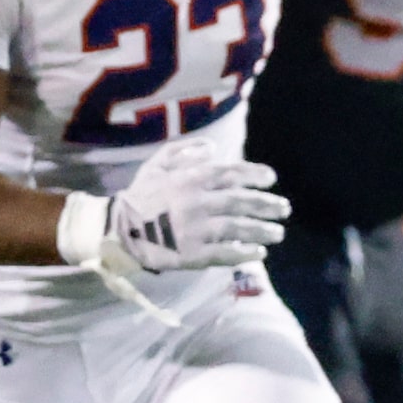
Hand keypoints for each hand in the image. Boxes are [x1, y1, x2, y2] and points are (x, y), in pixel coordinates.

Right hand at [104, 139, 290, 270]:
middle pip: (240, 202)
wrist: (117, 230)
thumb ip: (184, 152)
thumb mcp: (157, 164)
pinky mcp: (192, 254)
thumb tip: (214, 148)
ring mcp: (195, 230)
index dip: (254, 175)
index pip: (230, 173)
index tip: (272, 179)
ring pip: (237, 229)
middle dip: (267, 205)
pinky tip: (259, 253)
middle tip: (285, 209)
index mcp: (189, 180)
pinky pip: (225, 253)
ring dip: (262, 230)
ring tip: (278, 233)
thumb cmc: (142, 195)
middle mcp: (196, 203)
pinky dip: (244, 253)